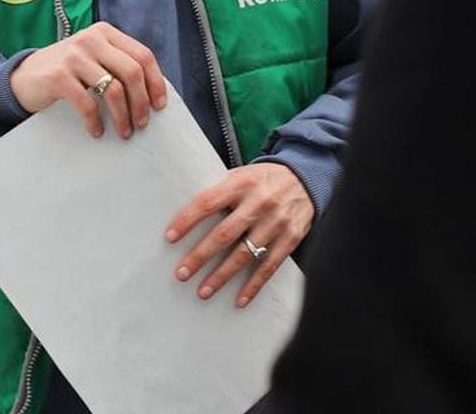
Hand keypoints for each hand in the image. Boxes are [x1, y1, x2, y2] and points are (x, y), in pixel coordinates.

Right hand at [9, 22, 165, 139]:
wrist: (24, 75)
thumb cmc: (67, 71)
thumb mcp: (94, 58)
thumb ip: (117, 64)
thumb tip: (152, 93)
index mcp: (105, 33)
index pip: (142, 55)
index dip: (155, 81)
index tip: (159, 104)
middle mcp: (91, 39)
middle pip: (132, 72)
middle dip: (142, 102)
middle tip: (142, 123)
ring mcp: (74, 55)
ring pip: (113, 89)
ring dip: (122, 116)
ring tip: (124, 131)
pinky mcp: (58, 75)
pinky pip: (87, 103)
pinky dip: (95, 122)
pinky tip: (96, 131)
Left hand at [165, 163, 313, 307]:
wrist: (306, 178)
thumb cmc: (264, 178)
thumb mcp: (242, 173)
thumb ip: (221, 191)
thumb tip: (189, 213)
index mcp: (241, 183)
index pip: (208, 202)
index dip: (187, 220)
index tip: (170, 237)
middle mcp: (258, 203)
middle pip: (224, 234)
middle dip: (200, 256)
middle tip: (181, 273)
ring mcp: (276, 223)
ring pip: (244, 254)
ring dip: (221, 276)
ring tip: (203, 291)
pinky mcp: (290, 239)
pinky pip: (269, 266)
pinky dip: (253, 285)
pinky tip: (239, 300)